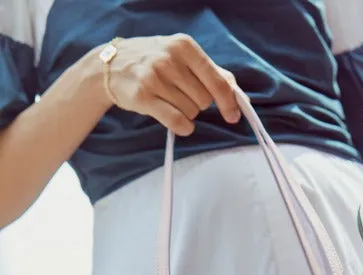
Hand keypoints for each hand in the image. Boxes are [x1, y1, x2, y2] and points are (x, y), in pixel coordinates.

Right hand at [102, 34, 239, 135]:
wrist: (111, 65)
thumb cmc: (154, 62)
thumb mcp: (182, 57)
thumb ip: (212, 74)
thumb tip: (239, 96)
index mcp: (184, 46)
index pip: (217, 81)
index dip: (228, 102)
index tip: (233, 116)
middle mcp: (170, 58)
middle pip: (205, 100)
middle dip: (198, 103)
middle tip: (180, 94)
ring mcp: (155, 76)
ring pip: (191, 112)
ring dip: (186, 114)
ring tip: (169, 100)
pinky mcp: (143, 96)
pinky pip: (177, 121)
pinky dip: (182, 127)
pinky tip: (178, 123)